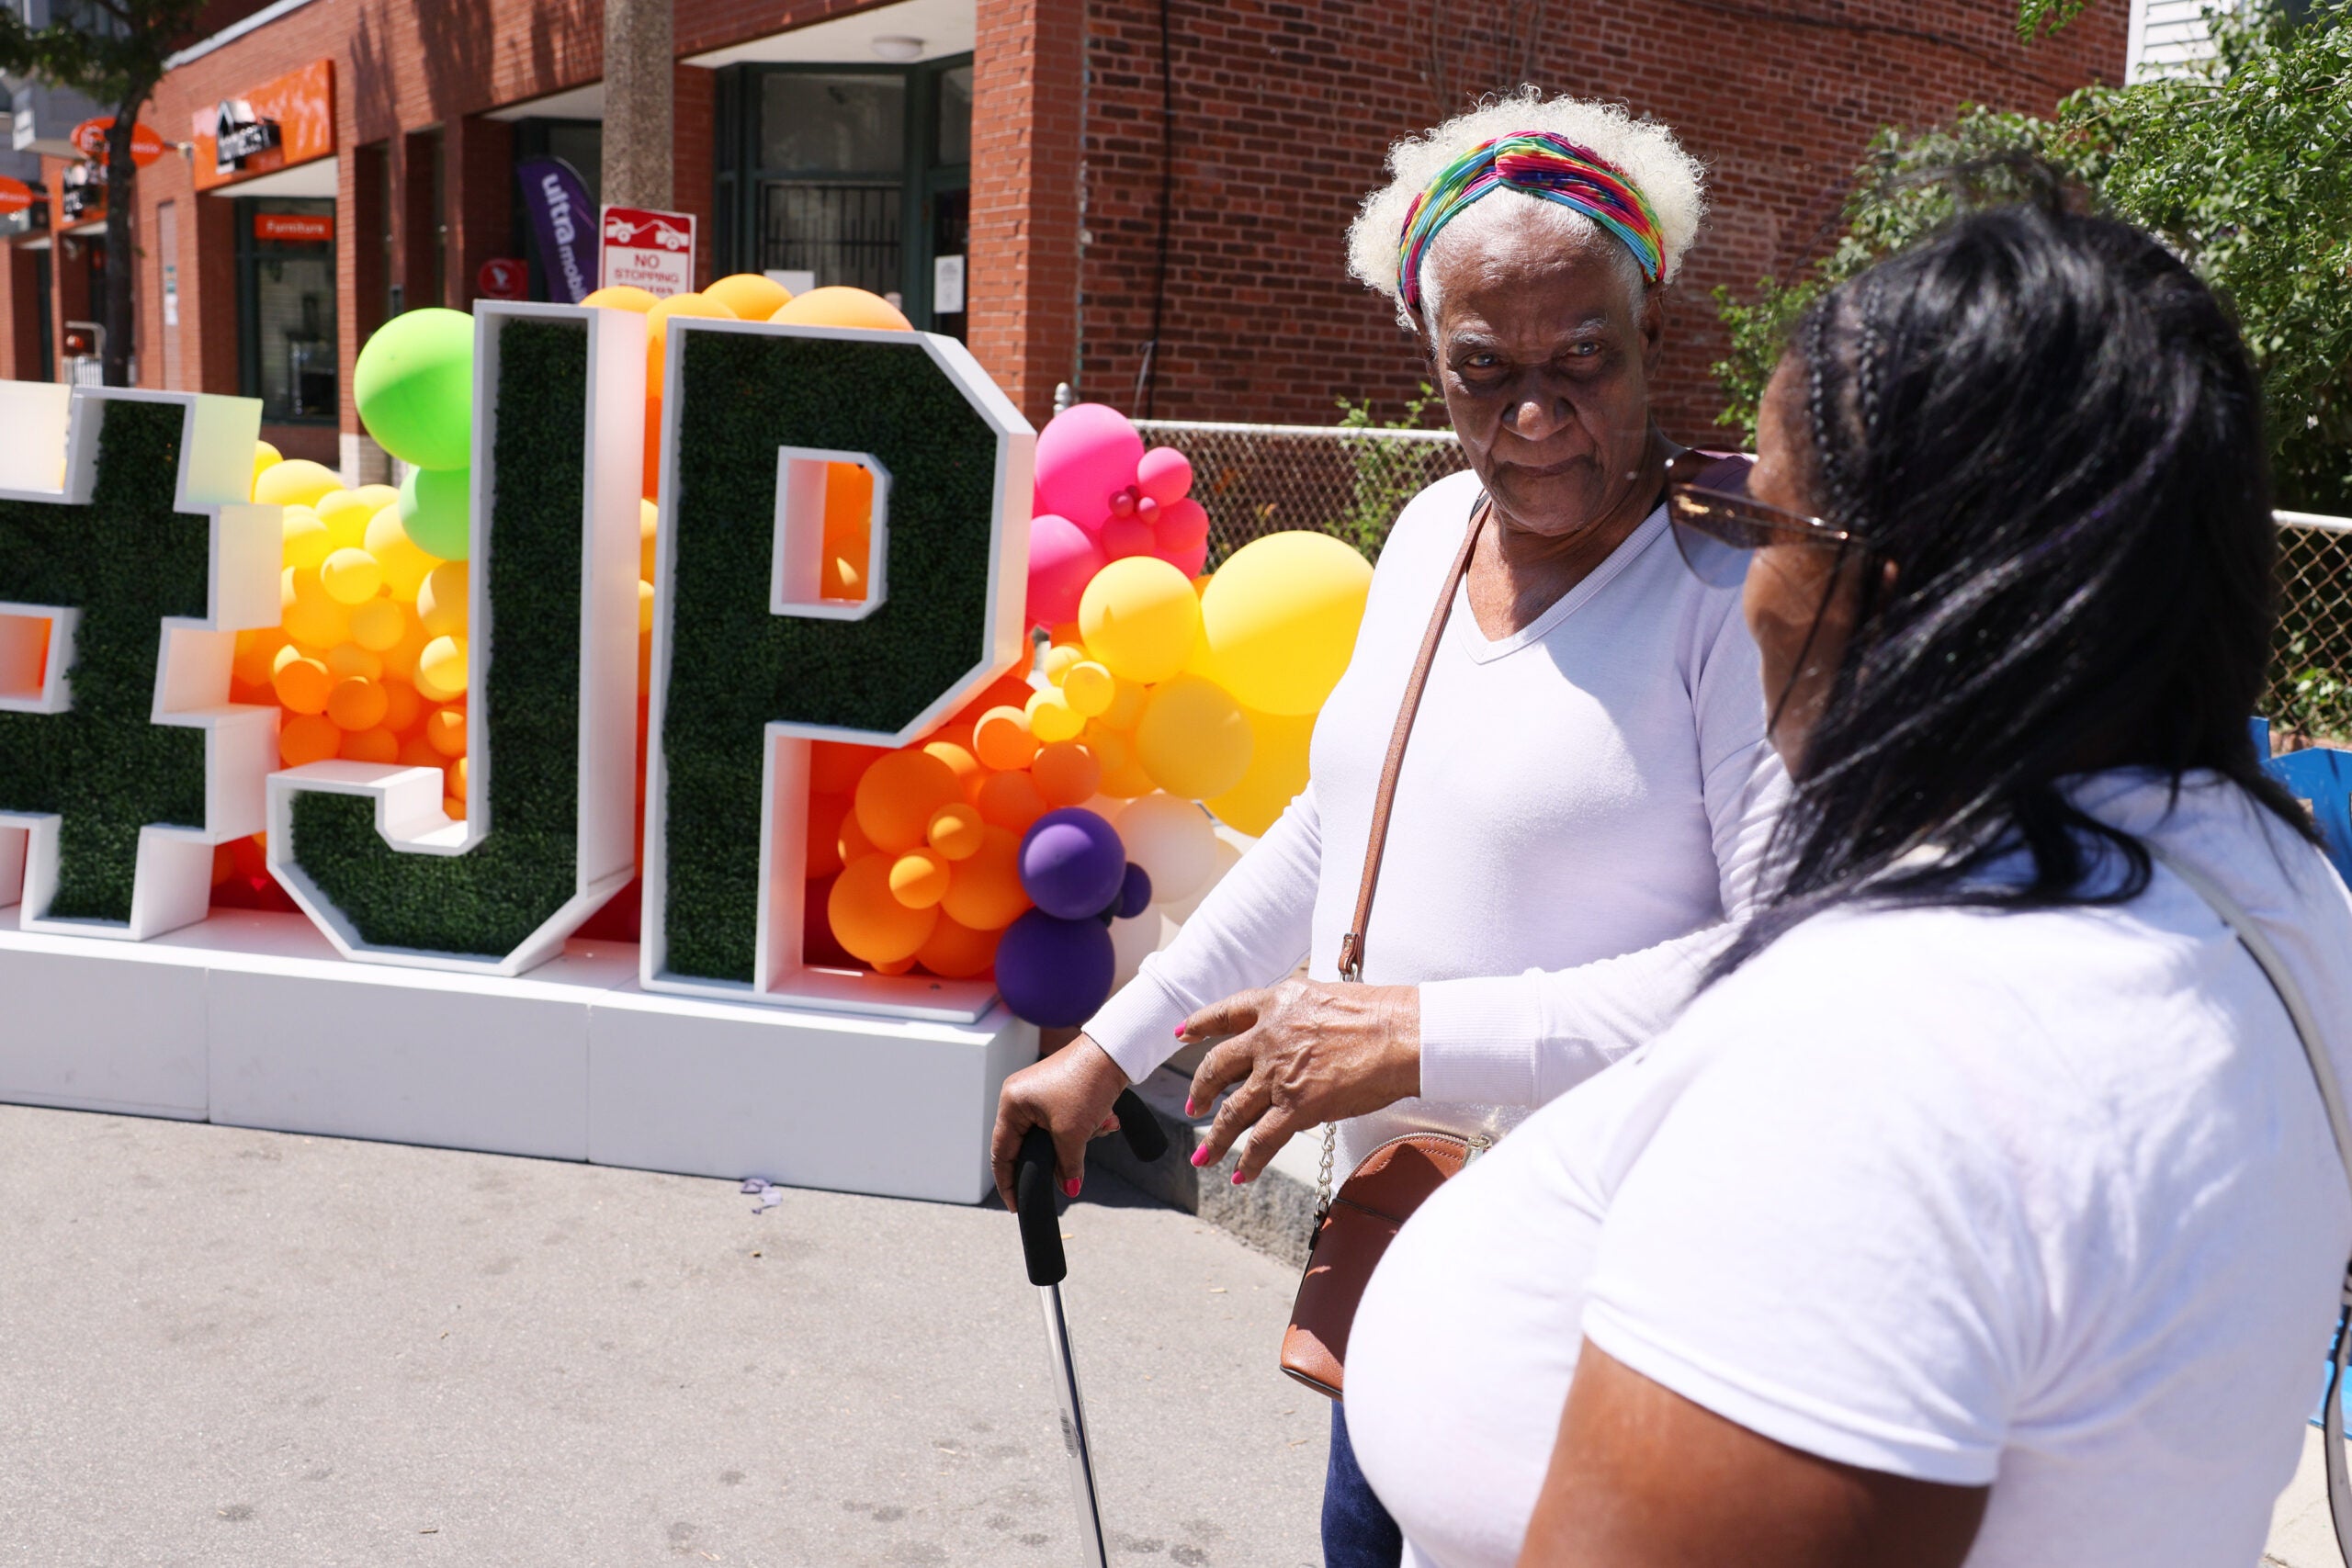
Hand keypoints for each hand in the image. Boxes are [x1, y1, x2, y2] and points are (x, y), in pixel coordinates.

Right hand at [990, 1034, 1129, 1212]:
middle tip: (1074, 1169)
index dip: (1008, 1182)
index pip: (1002, 1153)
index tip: (1016, 1205)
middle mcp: (1021, 1097)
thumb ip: (1066, 1166)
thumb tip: (1069, 1188)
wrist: (1115, 1050)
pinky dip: (1087, 1125)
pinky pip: (1068, 1121)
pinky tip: (1108, 1119)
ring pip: (1055, 1134)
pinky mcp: (1062, 1091)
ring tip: (1102, 1125)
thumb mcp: (1074, 1133)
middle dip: (1062, 1155)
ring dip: (1082, 1137)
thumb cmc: (1086, 1083)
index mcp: (1012, 1104)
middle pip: (1032, 1144)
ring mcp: (1041, 1093)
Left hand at [1181, 979, 1420, 1183]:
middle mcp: (1269, 1036)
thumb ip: (1302, 1017)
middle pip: (1218, 1065)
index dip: (1201, 1024)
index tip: (1182, 1033)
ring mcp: (1278, 1073)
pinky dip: (1249, 1161)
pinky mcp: (1297, 1106)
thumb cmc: (1383, 1014)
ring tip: (1203, 1157)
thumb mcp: (1327, 997)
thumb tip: (1299, 1037)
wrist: (1404, 1033)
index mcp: (1277, 1002)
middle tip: (1192, 1106)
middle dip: (1201, 1089)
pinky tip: (1241, 1175)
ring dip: (1215, 1138)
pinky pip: (1263, 1140)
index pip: (1227, 1012)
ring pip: (1232, 1111)